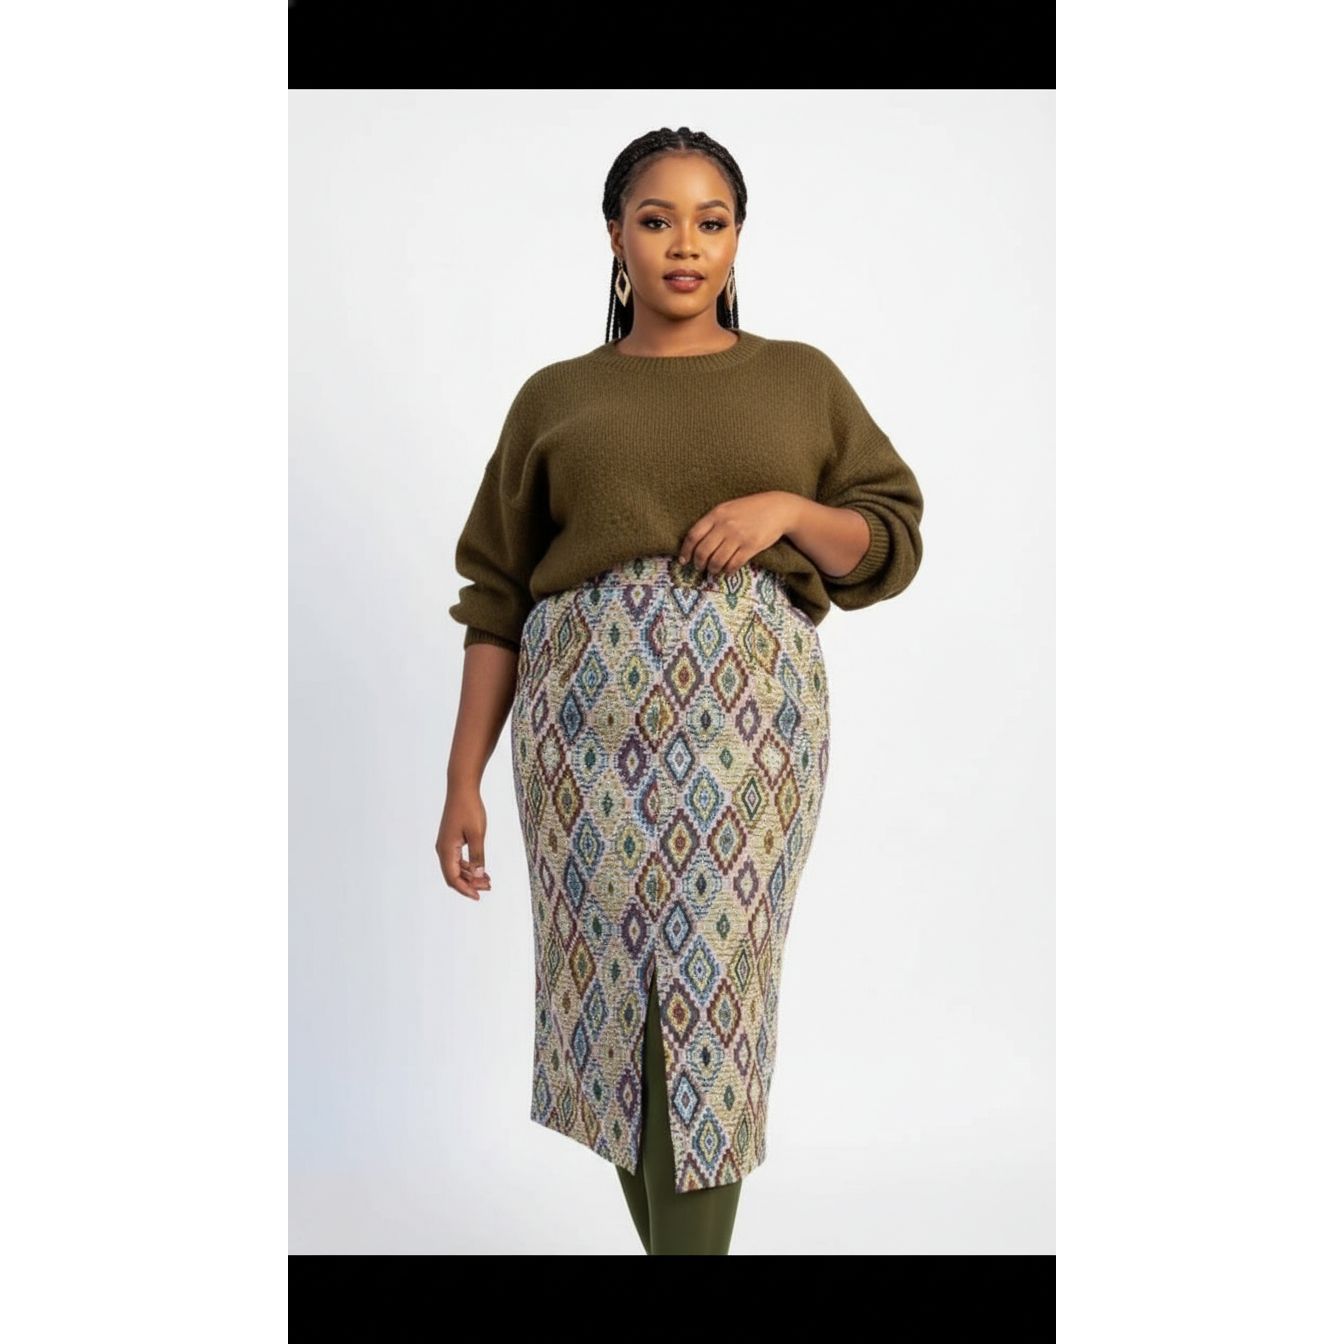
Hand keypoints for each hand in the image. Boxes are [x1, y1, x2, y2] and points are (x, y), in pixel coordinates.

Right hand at [436, 782, 492, 900]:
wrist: (462, 789)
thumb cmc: (470, 809)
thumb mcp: (478, 833)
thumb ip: (478, 855)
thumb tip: (479, 874)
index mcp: (446, 849)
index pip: (452, 878)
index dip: (465, 889)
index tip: (479, 896)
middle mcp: (442, 849)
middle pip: (453, 875)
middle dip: (470, 884)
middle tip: (489, 887)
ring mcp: (445, 844)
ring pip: (455, 868)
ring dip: (470, 876)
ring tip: (488, 880)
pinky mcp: (450, 840)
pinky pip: (457, 859)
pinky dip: (468, 866)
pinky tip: (481, 869)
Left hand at [677, 492, 803, 575]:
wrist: (778, 508)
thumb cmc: (750, 509)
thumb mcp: (728, 508)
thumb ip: (712, 521)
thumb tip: (695, 542)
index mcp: (716, 514)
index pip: (693, 535)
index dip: (685, 551)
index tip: (683, 560)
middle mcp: (725, 525)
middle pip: (703, 551)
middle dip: (699, 564)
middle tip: (700, 568)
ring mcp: (738, 536)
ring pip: (717, 561)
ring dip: (713, 570)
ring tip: (713, 571)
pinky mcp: (751, 546)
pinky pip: (733, 564)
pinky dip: (728, 571)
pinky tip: (727, 571)